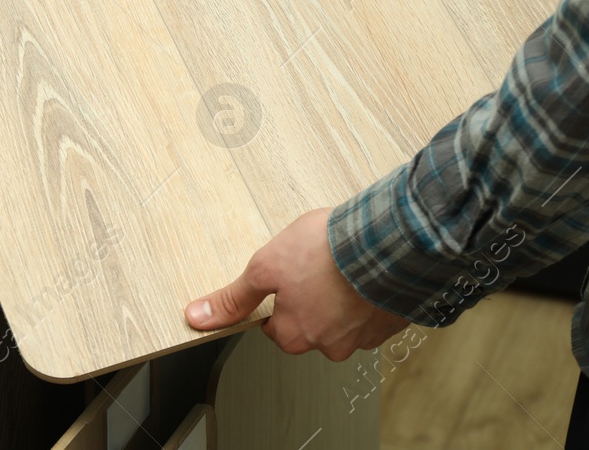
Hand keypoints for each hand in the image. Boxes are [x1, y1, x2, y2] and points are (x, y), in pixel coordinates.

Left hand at [185, 207, 408, 360]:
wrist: (387, 242)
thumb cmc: (328, 252)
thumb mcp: (265, 266)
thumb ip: (234, 297)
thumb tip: (197, 317)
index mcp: (295, 336)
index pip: (275, 326)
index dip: (278, 297)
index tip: (288, 275)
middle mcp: (330, 346)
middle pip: (310, 325)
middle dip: (312, 297)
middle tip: (317, 265)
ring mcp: (364, 337)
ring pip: (344, 319)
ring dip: (343, 297)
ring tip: (344, 263)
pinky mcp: (391, 323)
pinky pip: (373, 313)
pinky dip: (369, 295)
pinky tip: (366, 271)